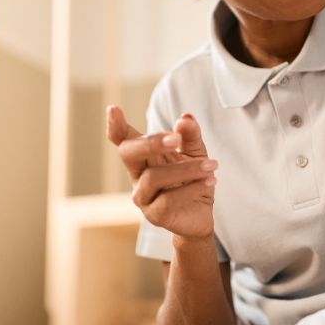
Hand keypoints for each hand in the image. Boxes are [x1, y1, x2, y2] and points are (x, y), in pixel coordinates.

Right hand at [107, 106, 217, 238]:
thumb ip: (190, 135)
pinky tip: (210, 181)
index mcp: (144, 156)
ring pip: (154, 177)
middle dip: (150, 143)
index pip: (123, 139)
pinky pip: (168, 200)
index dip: (116, 125)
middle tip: (175, 139)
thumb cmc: (193, 179)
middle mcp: (138, 175)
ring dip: (186, 169)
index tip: (113, 108)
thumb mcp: (196, 152)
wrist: (201, 213)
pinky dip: (192, 188)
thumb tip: (184, 118)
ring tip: (211, 165)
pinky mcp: (155, 215)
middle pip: (128, 153)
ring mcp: (143, 196)